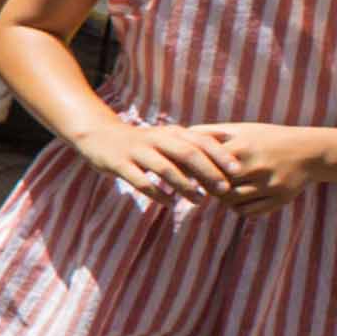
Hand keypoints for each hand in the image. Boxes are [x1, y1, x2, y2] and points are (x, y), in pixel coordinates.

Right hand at [68, 116, 249, 208]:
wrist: (99, 135)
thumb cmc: (141, 141)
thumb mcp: (168, 137)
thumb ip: (194, 144)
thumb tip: (228, 152)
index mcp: (170, 132)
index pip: (200, 140)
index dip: (220, 155)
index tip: (237, 171)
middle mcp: (156, 139)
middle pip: (187, 153)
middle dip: (208, 171)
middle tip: (224, 189)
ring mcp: (137, 151)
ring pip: (165, 168)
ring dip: (185, 186)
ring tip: (199, 201)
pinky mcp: (119, 164)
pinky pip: (141, 181)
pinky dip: (157, 194)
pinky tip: (169, 203)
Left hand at [180, 121, 336, 205]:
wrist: (309, 151)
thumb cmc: (267, 138)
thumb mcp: (242, 129)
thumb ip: (212, 132)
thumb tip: (181, 133)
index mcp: (244, 147)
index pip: (207, 165)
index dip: (195, 170)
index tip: (187, 172)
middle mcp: (257, 167)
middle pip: (218, 186)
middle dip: (207, 186)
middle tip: (201, 184)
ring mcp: (270, 185)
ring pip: (231, 201)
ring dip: (222, 198)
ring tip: (219, 191)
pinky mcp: (280, 199)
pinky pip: (248, 212)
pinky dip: (238, 208)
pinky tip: (236, 200)